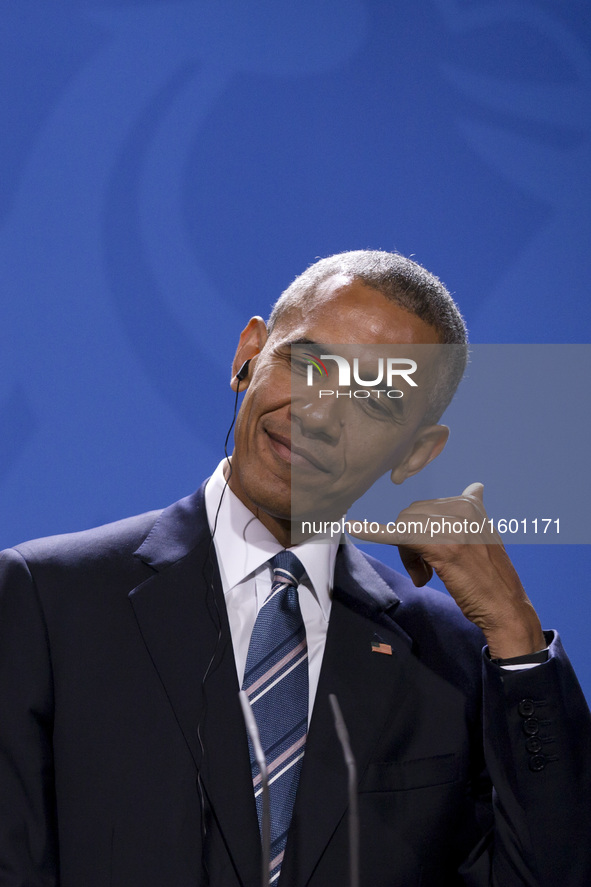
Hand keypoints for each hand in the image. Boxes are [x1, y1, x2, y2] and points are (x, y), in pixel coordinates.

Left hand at [350, 483, 545, 658]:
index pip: (425, 509)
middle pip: (410, 516)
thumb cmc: (491, 577)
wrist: (505, 607)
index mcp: (469, 504)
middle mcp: (460, 509)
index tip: (434, 554)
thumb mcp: (484, 535)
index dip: (422, 533)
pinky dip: (373, 532)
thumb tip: (474, 487)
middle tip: (427, 571)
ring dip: (408, 555)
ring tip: (426, 575)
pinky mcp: (438, 545)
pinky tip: (354, 527)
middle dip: (411, 543)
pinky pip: (397, 534)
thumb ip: (472, 511)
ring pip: (404, 528)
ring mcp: (450, 526)